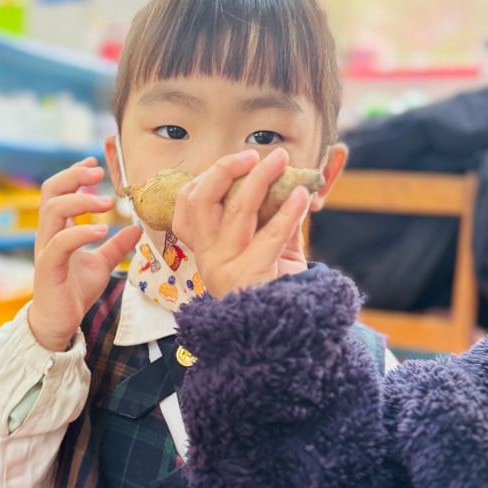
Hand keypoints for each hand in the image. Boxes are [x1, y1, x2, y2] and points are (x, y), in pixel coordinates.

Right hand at [28, 158, 140, 350]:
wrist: (60, 323)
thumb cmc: (74, 292)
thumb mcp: (101, 264)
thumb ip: (116, 245)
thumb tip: (137, 227)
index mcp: (57, 229)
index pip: (58, 191)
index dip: (74, 173)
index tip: (95, 164)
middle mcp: (48, 235)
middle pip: (51, 192)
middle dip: (74, 177)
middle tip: (98, 173)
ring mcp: (45, 250)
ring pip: (52, 211)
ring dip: (80, 201)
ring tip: (106, 203)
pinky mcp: (47, 268)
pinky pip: (59, 243)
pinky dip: (80, 232)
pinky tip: (101, 230)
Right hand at [173, 148, 309, 298]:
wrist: (282, 333)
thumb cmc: (273, 287)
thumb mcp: (266, 248)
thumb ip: (269, 216)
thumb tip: (287, 178)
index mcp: (204, 249)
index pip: (185, 207)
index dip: (204, 178)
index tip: (235, 162)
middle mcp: (208, 257)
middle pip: (202, 200)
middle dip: (226, 169)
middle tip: (253, 154)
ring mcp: (225, 268)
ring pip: (236, 210)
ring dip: (261, 178)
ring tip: (282, 161)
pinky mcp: (249, 277)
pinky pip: (270, 236)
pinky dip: (289, 211)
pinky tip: (302, 195)